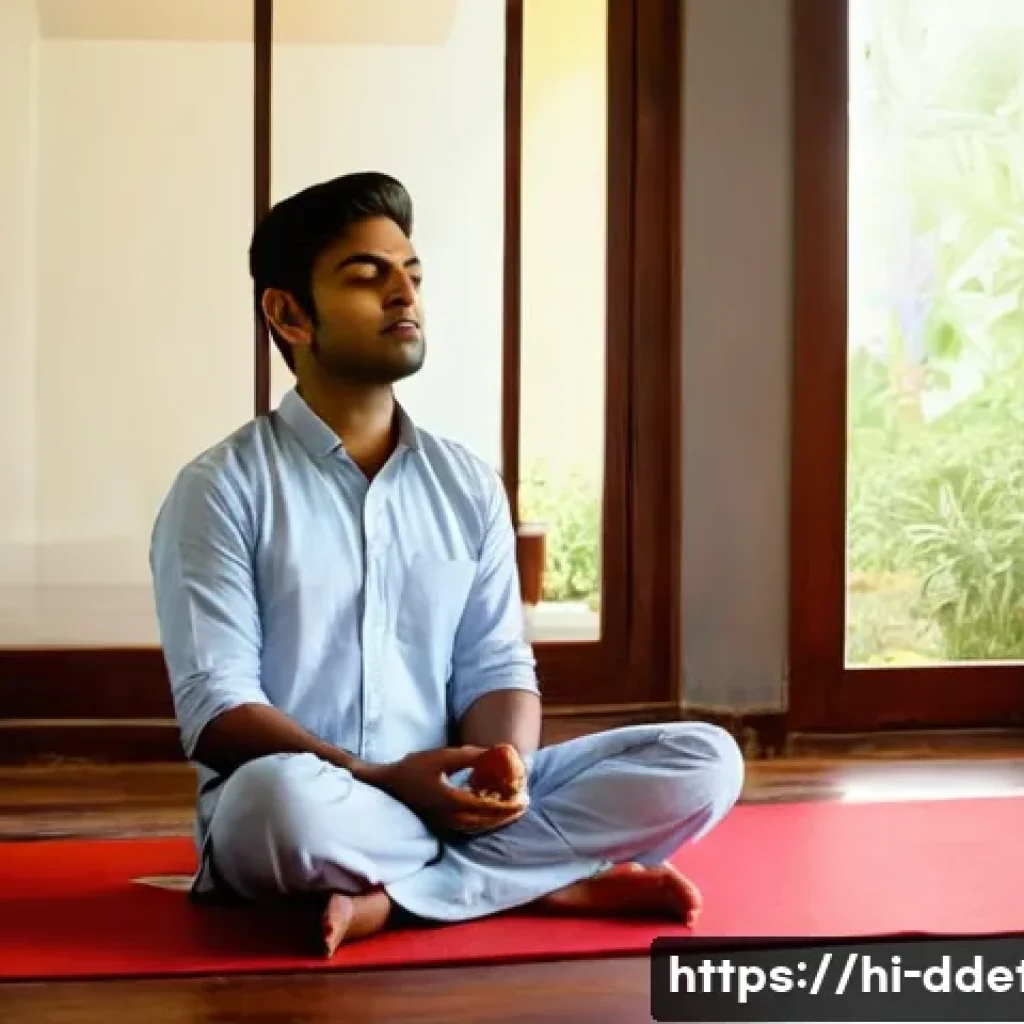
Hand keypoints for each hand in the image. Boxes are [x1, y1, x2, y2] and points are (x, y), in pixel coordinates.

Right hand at [365, 746, 527, 837]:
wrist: (389, 784)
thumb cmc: (414, 768)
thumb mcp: (442, 756)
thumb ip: (469, 755)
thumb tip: (493, 752)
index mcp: (451, 801)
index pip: (486, 807)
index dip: (507, 804)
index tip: (523, 797)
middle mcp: (449, 818)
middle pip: (485, 821)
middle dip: (506, 814)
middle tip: (524, 805)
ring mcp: (444, 824)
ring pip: (477, 827)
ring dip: (497, 820)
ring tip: (513, 811)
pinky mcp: (441, 825)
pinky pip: (468, 827)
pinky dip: (484, 821)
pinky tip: (491, 813)